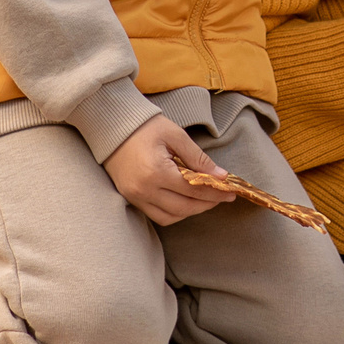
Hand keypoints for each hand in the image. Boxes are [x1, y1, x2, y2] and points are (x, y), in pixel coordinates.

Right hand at [104, 115, 227, 226]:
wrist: (112, 126)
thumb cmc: (146, 127)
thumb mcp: (176, 135)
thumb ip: (198, 158)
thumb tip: (221, 176)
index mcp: (156, 172)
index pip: (192, 190)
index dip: (214, 192)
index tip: (231, 191)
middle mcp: (144, 189)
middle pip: (183, 208)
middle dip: (206, 204)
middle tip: (222, 197)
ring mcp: (135, 196)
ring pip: (169, 217)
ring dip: (190, 212)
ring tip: (206, 200)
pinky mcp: (130, 198)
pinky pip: (156, 215)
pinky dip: (174, 213)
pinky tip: (186, 202)